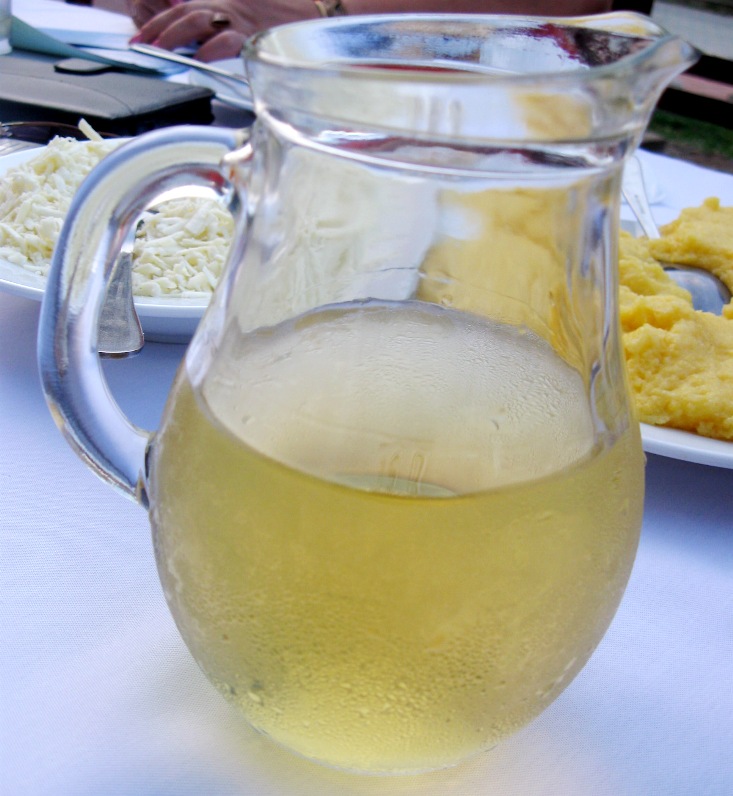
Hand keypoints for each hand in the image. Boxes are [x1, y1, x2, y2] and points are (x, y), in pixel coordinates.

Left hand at [130, 0, 319, 61]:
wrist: (321, 11)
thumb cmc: (290, 15)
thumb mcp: (253, 13)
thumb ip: (229, 28)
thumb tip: (207, 46)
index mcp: (228, 1)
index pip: (186, 6)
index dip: (161, 19)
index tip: (142, 34)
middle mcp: (230, 6)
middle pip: (185, 11)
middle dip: (158, 26)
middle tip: (139, 43)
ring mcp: (241, 19)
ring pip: (197, 20)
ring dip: (173, 33)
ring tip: (156, 48)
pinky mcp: (254, 34)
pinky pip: (226, 40)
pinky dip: (209, 49)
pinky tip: (196, 58)